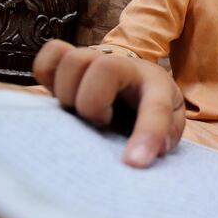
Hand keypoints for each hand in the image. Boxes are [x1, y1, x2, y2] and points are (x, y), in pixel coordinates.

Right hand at [33, 39, 184, 167]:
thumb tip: (153, 151)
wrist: (135, 82)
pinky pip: (51, 55)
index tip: (134, 162)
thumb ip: (165, 137)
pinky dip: (48, 74)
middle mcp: (125, 66)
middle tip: (99, 124)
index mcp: (155, 84)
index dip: (147, 133)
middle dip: (94, 104)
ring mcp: (95, 59)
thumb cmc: (149, 107)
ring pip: (73, 61)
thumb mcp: (169, 123)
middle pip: (104, 67)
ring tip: (78, 113)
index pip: (155, 105)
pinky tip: (59, 97)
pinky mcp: (69, 62)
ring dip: (69, 93)